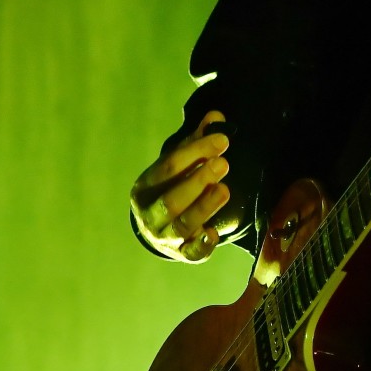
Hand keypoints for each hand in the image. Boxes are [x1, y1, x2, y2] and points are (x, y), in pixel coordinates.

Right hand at [130, 111, 231, 262]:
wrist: (159, 227)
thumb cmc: (172, 187)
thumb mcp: (179, 164)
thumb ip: (197, 142)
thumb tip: (216, 117)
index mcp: (145, 187)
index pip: (167, 167)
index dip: (195, 151)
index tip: (222, 139)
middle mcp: (149, 214)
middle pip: (172, 199)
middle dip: (198, 181)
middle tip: (224, 163)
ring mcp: (164, 237)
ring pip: (182, 225)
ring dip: (205, 207)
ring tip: (225, 189)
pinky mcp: (182, 254)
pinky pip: (192, 254)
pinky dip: (202, 246)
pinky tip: (213, 234)